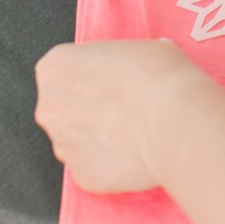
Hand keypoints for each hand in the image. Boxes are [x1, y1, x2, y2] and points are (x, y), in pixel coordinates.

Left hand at [34, 39, 202, 193]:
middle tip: (124, 104)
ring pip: (78, 138)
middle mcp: (50, 109)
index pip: (64, 67)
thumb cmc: (157, 78)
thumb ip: (117, 62)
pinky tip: (136, 150)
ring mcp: (64, 146)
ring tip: (135, 129)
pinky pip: (94, 165)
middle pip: (66, 105)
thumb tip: (133, 70)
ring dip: (100, 135)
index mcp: (55, 67)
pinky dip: (111, 160)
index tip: (110, 76)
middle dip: (90, 106)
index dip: (92, 71)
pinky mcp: (83, 176)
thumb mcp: (136, 48)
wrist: (174, 121)